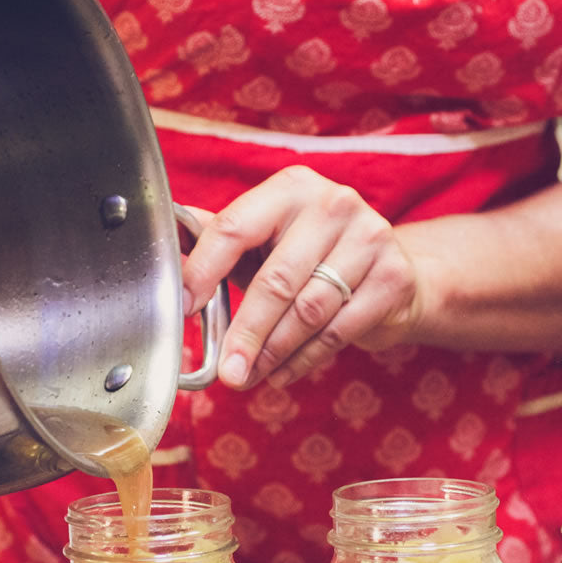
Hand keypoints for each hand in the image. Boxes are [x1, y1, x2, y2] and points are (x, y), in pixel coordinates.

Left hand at [179, 166, 420, 388]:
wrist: (392, 270)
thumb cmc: (315, 255)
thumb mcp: (267, 239)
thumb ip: (221, 240)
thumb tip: (169, 246)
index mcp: (291, 187)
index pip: (235, 227)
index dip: (203, 270)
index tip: (183, 307)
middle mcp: (333, 203)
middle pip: (276, 279)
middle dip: (245, 332)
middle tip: (227, 370)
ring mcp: (369, 238)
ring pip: (308, 311)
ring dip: (273, 352)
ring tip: (250, 374)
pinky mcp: (392, 277)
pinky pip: (337, 331)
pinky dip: (304, 359)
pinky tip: (282, 373)